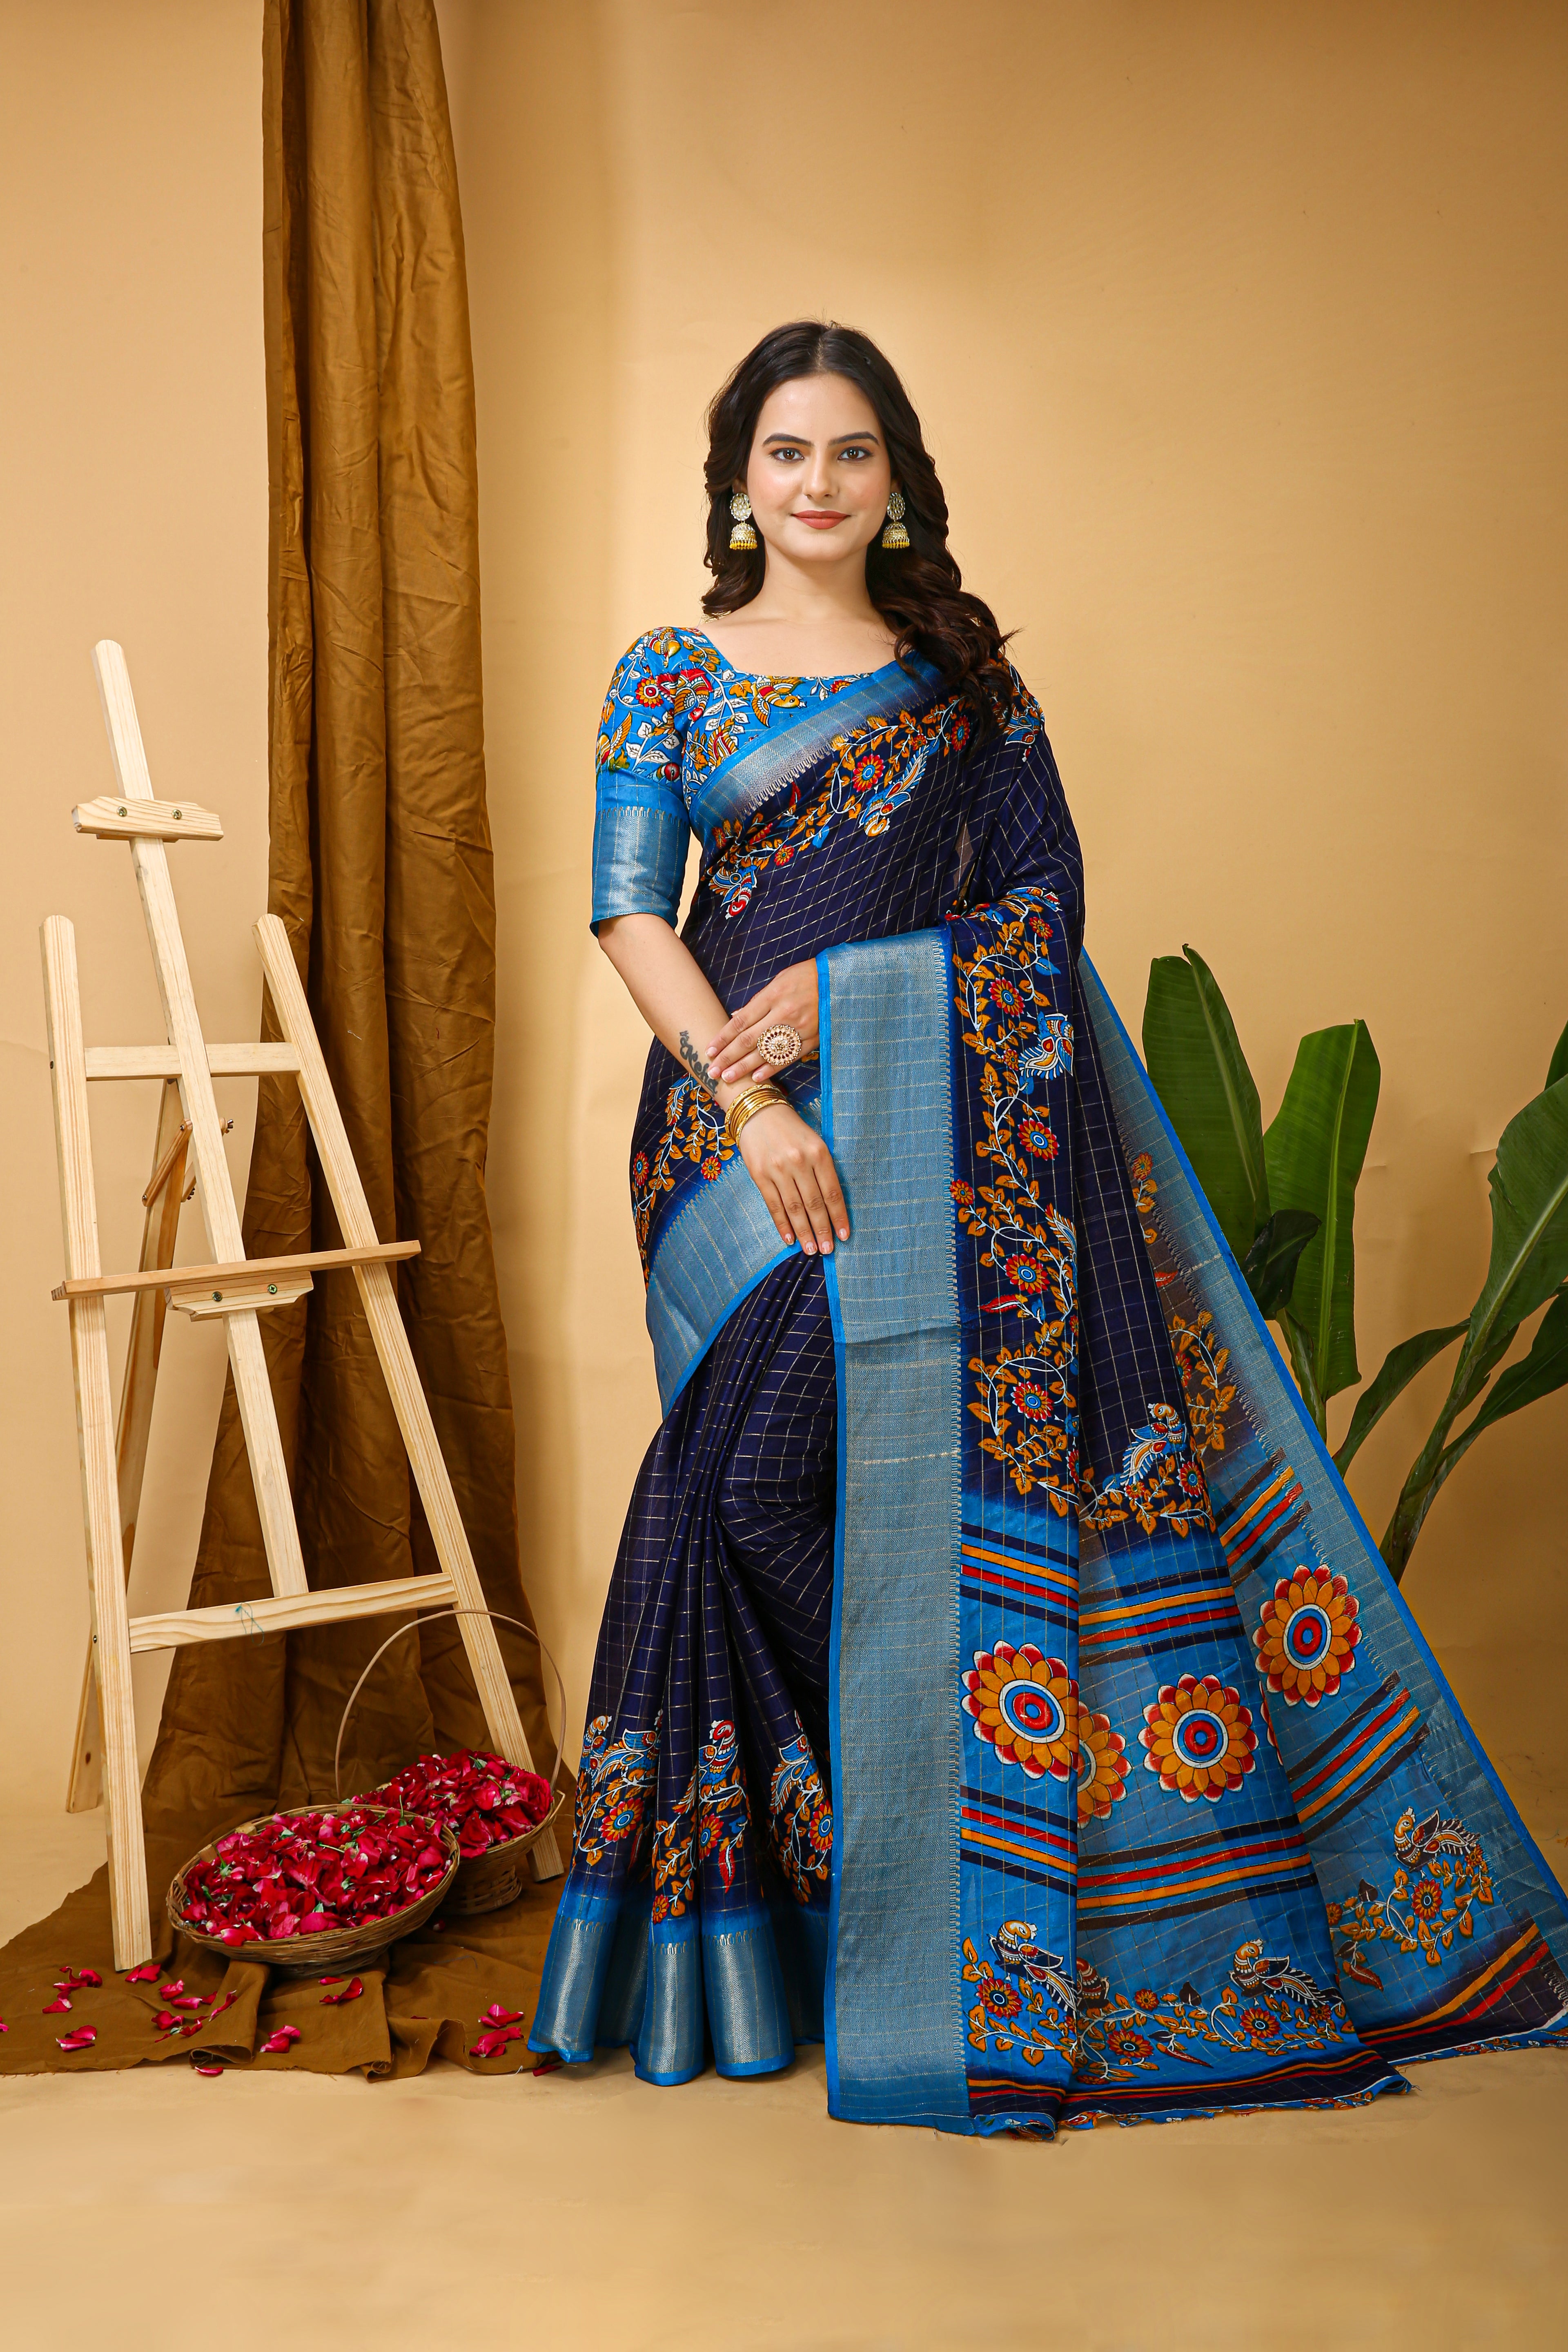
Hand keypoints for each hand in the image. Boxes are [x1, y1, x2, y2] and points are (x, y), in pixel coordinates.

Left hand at [708, 960, 818, 1086]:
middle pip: (749, 1040)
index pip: (741, 1021)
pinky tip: (756, 1078)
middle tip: (712, 1071)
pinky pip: (789, 1057)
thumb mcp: (780, 980)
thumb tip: (736, 1016)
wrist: (842, 980)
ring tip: (728, 1078)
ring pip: (766, 1052)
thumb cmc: (807, 977)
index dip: (723, 1037)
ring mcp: (800, 1028)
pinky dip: (772, 1068)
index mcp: (774, 995)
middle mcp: (784, 1013)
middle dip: (728, 1057)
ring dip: (745, 1067)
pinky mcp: (813, 1039)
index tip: (710, 1050)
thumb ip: (758, 1001)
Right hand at [736, 1102, 848, 1255]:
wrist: (759, 1112)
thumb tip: (831, 1206)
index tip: (844, 1236)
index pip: (832, 1192)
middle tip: (828, 1250)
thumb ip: (823, 1170)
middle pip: (814, 1204)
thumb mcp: (815, 1143)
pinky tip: (790, 1239)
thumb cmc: (793, 1130)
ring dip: (804, 1232)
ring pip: (794, 1208)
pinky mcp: (759, 1175)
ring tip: (811, 1250)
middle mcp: (799, 1162)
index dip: (839, 1217)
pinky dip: (782, 1224)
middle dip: (822, 1230)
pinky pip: (774, 1205)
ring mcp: (778, 1169)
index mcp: (819, 1153)